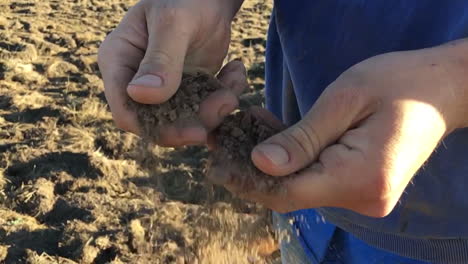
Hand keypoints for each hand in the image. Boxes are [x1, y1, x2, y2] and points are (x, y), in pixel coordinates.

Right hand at [98, 0, 244, 145]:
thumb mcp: (174, 22)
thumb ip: (160, 58)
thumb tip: (140, 95)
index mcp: (119, 62)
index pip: (126, 112)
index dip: (156, 129)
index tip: (196, 130)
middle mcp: (136, 80)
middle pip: (159, 124)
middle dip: (196, 120)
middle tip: (228, 100)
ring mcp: (163, 88)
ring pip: (186, 120)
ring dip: (216, 109)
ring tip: (235, 77)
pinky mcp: (188, 89)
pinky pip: (205, 108)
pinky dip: (225, 97)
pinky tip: (235, 71)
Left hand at [223, 42, 467, 216]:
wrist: (443, 89)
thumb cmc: (398, 82)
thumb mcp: (344, 100)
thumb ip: (302, 138)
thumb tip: (260, 164)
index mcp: (360, 177)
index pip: (289, 192)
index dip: (248, 181)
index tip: (216, 163)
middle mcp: (362, 198)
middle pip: (292, 194)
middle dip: (253, 170)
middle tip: (221, 144)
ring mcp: (364, 197)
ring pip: (302, 187)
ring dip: (270, 163)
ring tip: (240, 133)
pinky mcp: (361, 187)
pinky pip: (317, 179)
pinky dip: (292, 161)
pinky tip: (270, 137)